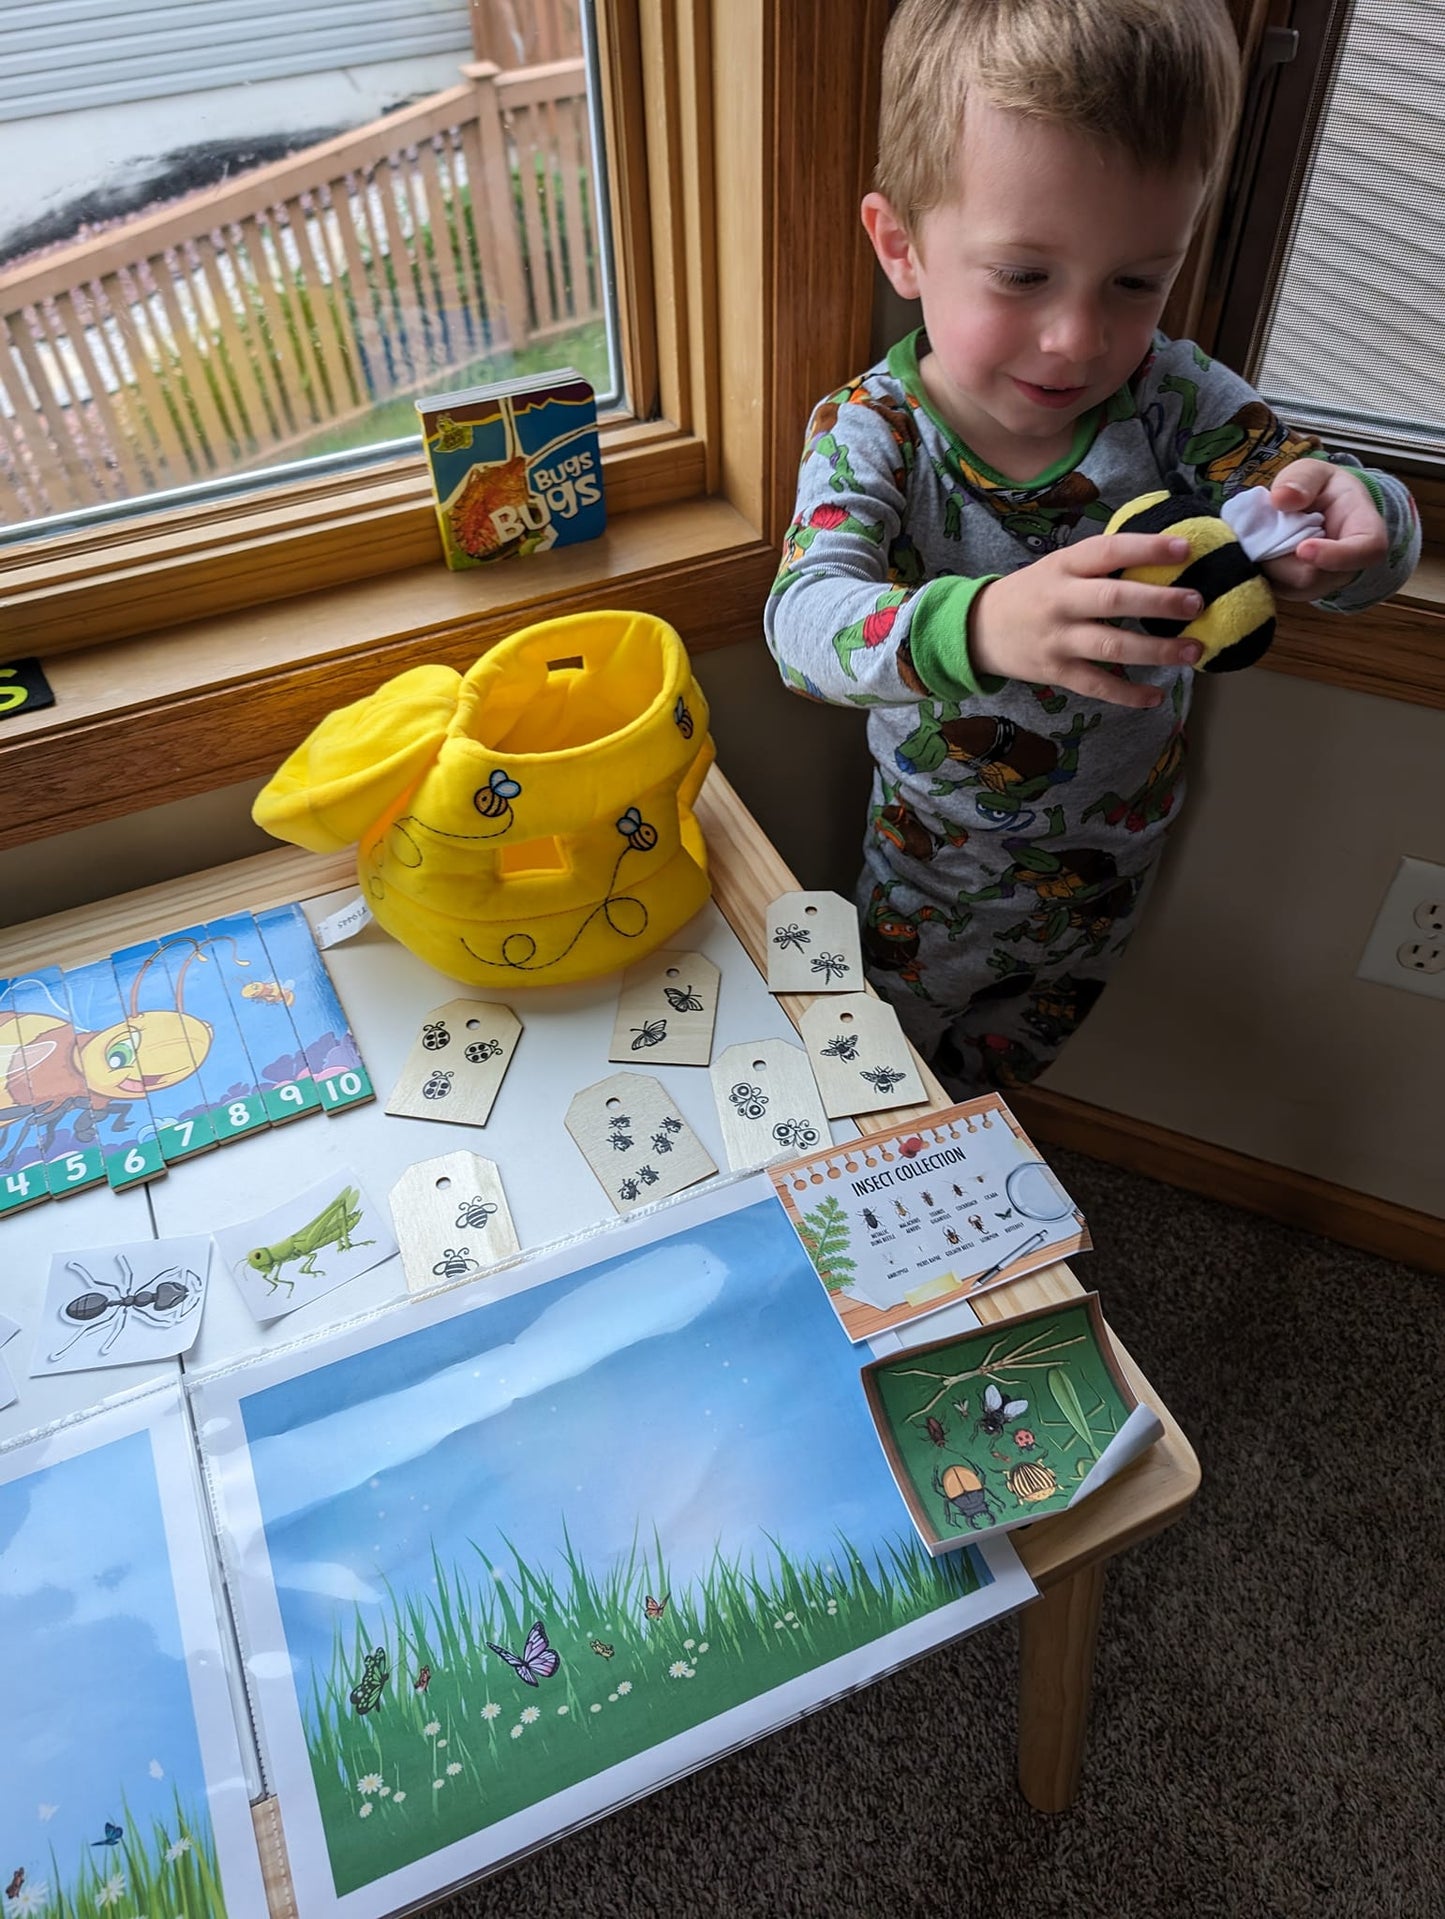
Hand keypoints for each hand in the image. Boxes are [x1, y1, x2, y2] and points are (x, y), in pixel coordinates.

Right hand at [968, 533, 1205, 708]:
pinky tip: (1156, 696)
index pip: (1108, 551)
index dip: (1147, 549)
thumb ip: (1101, 565)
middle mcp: (1060, 601)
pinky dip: (1128, 694)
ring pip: (1111, 647)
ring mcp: (1057, 640)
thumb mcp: (1059, 567)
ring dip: (1155, 651)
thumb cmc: (1032, 593)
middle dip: (1159, 602)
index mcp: (1064, 566)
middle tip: (1196, 603)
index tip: (1185, 549)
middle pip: (1113, 600)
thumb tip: (1164, 561)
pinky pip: (1097, 685)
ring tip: (1192, 650)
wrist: (979, 629)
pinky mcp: (1055, 672)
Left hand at [1261, 459, 1385, 600]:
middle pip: (1309, 575)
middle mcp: (1344, 569)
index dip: (1335, 556)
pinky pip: (1269, 585)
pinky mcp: (1291, 593)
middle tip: (1265, 522)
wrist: (1318, 514)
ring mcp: (1317, 587)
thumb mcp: (1316, 472)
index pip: (1365, 552)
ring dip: (1265, 557)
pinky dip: (1258, 565)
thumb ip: (1302, 478)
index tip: (1303, 549)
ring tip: (1267, 531)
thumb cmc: (1324, 491)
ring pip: (1284, 584)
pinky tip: (1261, 545)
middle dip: (1279, 551)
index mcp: (1365, 533)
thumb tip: (1281, 497)